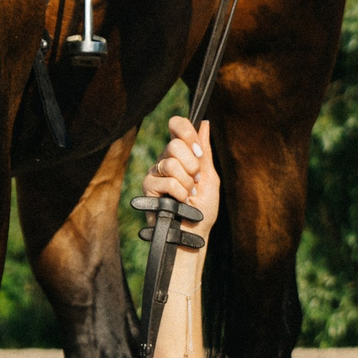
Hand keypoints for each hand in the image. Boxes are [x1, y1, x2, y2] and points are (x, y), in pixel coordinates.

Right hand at [140, 115, 218, 236]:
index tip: (198, 151)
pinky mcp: (148, 187)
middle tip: (195, 181)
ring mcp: (155, 173)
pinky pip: (167, 181)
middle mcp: (166, 159)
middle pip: (175, 144)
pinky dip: (179, 193)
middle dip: (192, 165)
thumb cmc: (203, 210)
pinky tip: (179, 202)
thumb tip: (203, 123)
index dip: (186, 131)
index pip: (177, 126)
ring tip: (188, 195)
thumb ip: (205, 152)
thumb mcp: (209, 178)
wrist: (193, 234)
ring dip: (186, 183)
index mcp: (182, 153)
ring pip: (170, 163)